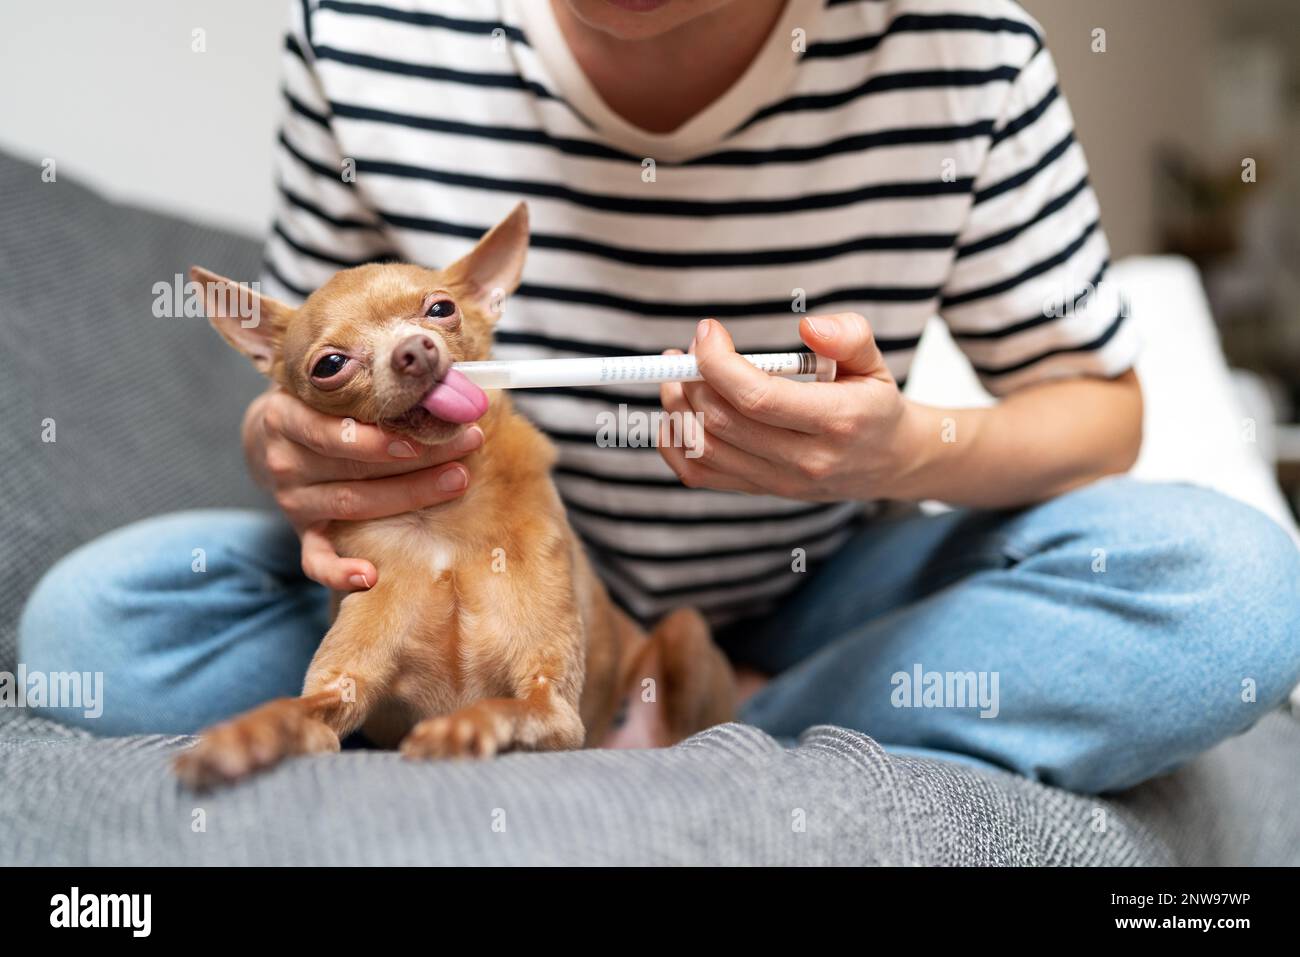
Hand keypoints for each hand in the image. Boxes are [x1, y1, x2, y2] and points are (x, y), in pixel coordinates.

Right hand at [242, 388, 480, 590]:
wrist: (273, 439)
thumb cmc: (320, 404)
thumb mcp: (330, 385)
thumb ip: (370, 383)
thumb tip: (445, 375)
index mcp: (284, 417)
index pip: (330, 429)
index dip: (377, 435)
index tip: (425, 431)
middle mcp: (285, 461)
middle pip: (354, 466)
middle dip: (416, 457)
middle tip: (466, 444)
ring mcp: (293, 501)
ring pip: (353, 504)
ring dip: (409, 495)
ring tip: (457, 480)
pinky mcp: (303, 533)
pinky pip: (316, 561)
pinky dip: (339, 573)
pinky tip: (370, 577)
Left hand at [658, 315, 922, 501]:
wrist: (890, 461)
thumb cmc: (874, 402)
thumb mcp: (874, 360)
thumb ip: (848, 335)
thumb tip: (808, 326)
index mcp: (837, 420)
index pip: (758, 397)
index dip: (719, 362)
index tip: (708, 331)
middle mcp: (806, 459)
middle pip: (723, 420)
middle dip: (694, 377)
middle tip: (691, 350)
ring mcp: (780, 481)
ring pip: (704, 448)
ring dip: (679, 406)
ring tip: (679, 375)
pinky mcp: (761, 489)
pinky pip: (699, 474)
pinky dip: (675, 443)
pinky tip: (679, 412)